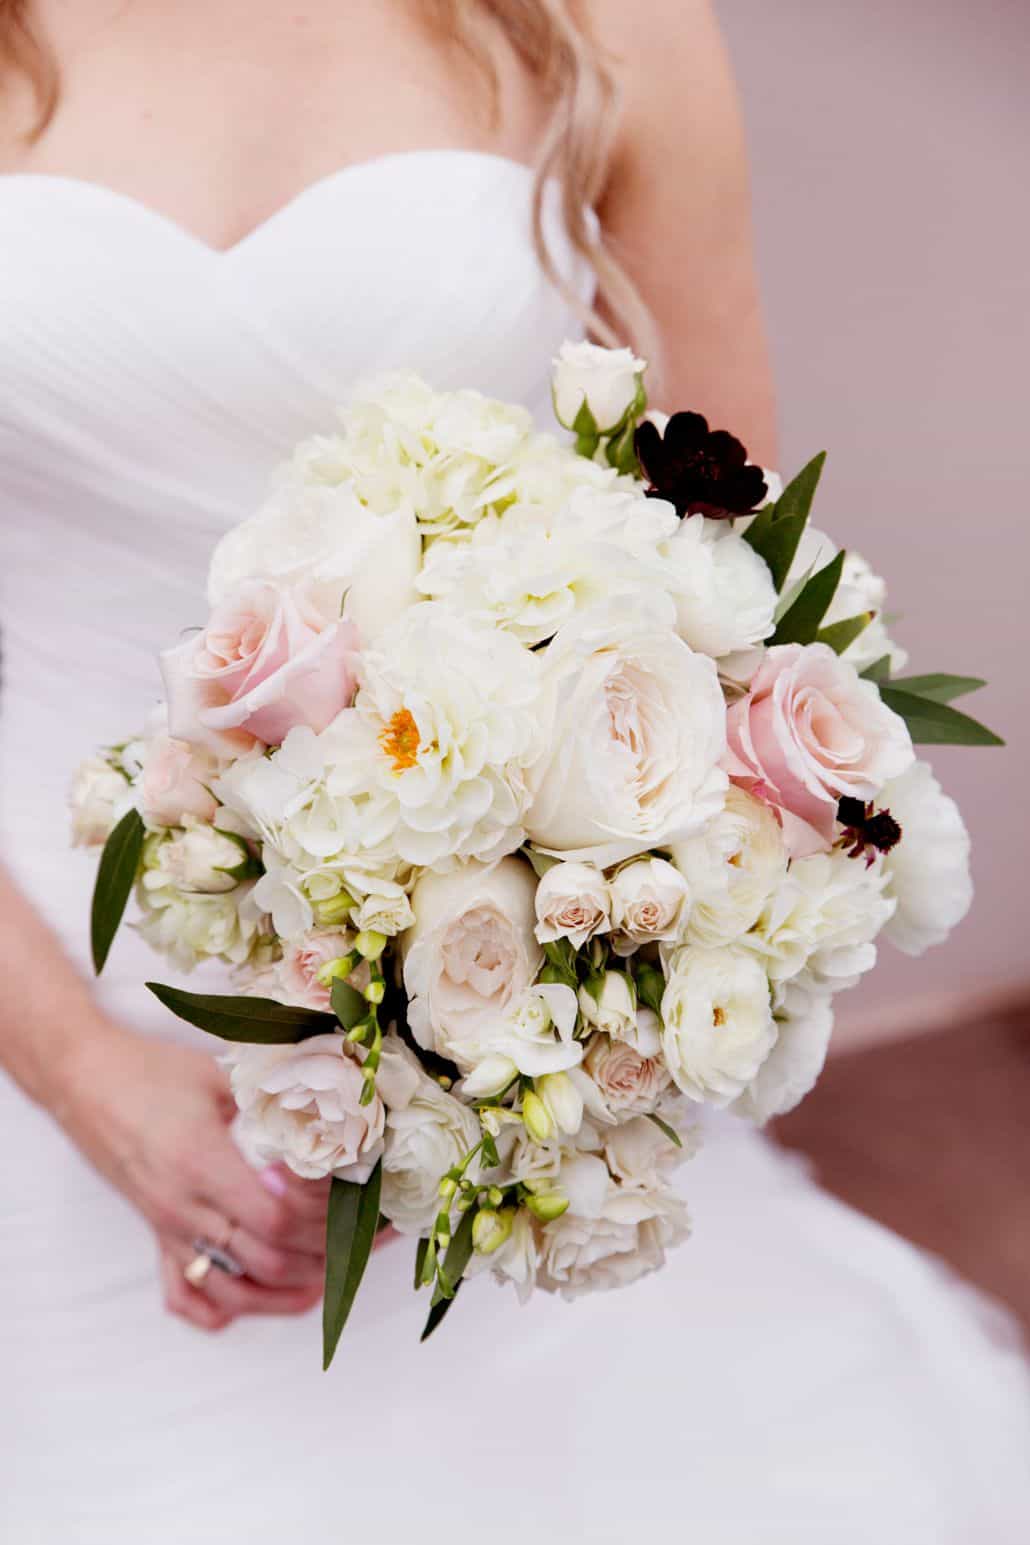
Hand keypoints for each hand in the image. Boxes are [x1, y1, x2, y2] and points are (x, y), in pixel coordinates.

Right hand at [59, 1022, 328, 1331]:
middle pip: (267, 1262)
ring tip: (330, 1275)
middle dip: (323, 1256)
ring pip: (234, 1292)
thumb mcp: (217, 1075)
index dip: (323, 1217)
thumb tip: (328, 1106)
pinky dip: (225, 1308)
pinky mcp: (155, 1236)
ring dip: (286, 1292)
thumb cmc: (150, 1071)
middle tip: (362, 1236)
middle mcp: (184, 1209)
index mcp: (203, 1165)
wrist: (82, 1079)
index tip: (353, 1195)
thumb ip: (269, 1100)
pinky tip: (257, 1293)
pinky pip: (186, 1296)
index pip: (277, 1220)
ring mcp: (167, 1229)